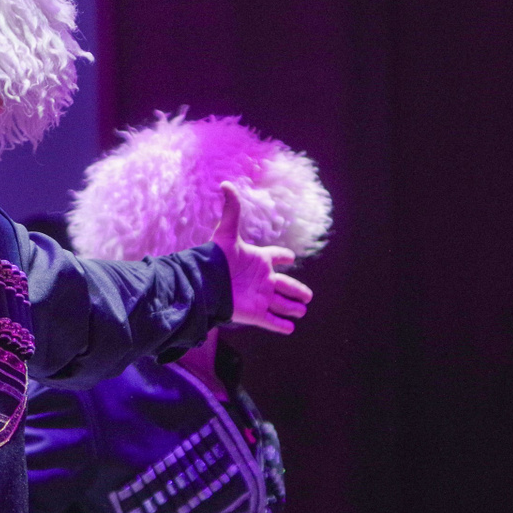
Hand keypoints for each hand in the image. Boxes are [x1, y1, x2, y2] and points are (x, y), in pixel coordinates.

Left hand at [215, 182, 312, 333]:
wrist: (205, 284)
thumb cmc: (216, 258)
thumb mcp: (226, 232)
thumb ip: (231, 209)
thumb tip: (224, 183)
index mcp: (258, 260)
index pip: (274, 257)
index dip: (281, 256)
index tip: (289, 257)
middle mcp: (261, 279)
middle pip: (284, 285)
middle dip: (295, 290)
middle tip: (307, 296)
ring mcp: (259, 297)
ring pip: (281, 304)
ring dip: (291, 308)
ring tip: (302, 311)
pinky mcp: (255, 314)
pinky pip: (271, 321)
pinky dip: (281, 325)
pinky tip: (290, 328)